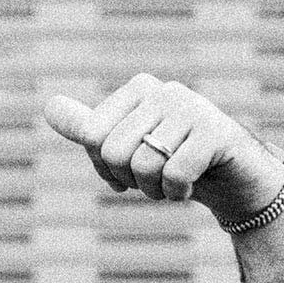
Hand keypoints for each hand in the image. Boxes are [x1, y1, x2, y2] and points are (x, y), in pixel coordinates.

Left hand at [41, 77, 283, 224]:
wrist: (234, 183)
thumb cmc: (176, 162)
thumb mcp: (127, 145)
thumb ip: (88, 127)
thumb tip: (49, 105)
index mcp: (139, 89)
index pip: (92, 136)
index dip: (105, 168)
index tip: (129, 171)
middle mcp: (165, 90)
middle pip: (114, 151)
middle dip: (131, 180)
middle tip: (156, 179)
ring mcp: (194, 108)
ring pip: (143, 165)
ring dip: (155, 190)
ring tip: (174, 181)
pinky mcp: (218, 132)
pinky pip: (175, 174)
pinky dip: (177, 193)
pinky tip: (193, 184)